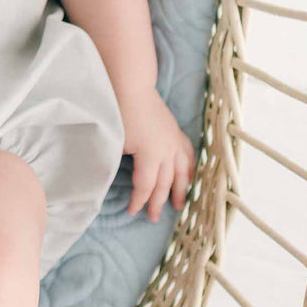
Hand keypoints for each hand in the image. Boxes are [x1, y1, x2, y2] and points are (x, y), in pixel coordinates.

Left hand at [117, 87, 195, 222]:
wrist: (132, 88)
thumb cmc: (120, 114)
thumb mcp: (116, 143)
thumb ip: (119, 164)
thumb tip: (118, 180)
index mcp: (150, 155)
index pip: (146, 186)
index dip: (139, 201)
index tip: (132, 211)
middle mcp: (167, 151)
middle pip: (164, 183)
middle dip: (158, 202)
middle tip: (153, 218)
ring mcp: (174, 141)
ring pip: (182, 171)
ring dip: (180, 190)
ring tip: (178, 205)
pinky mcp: (176, 132)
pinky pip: (188, 155)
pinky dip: (189, 168)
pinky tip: (189, 176)